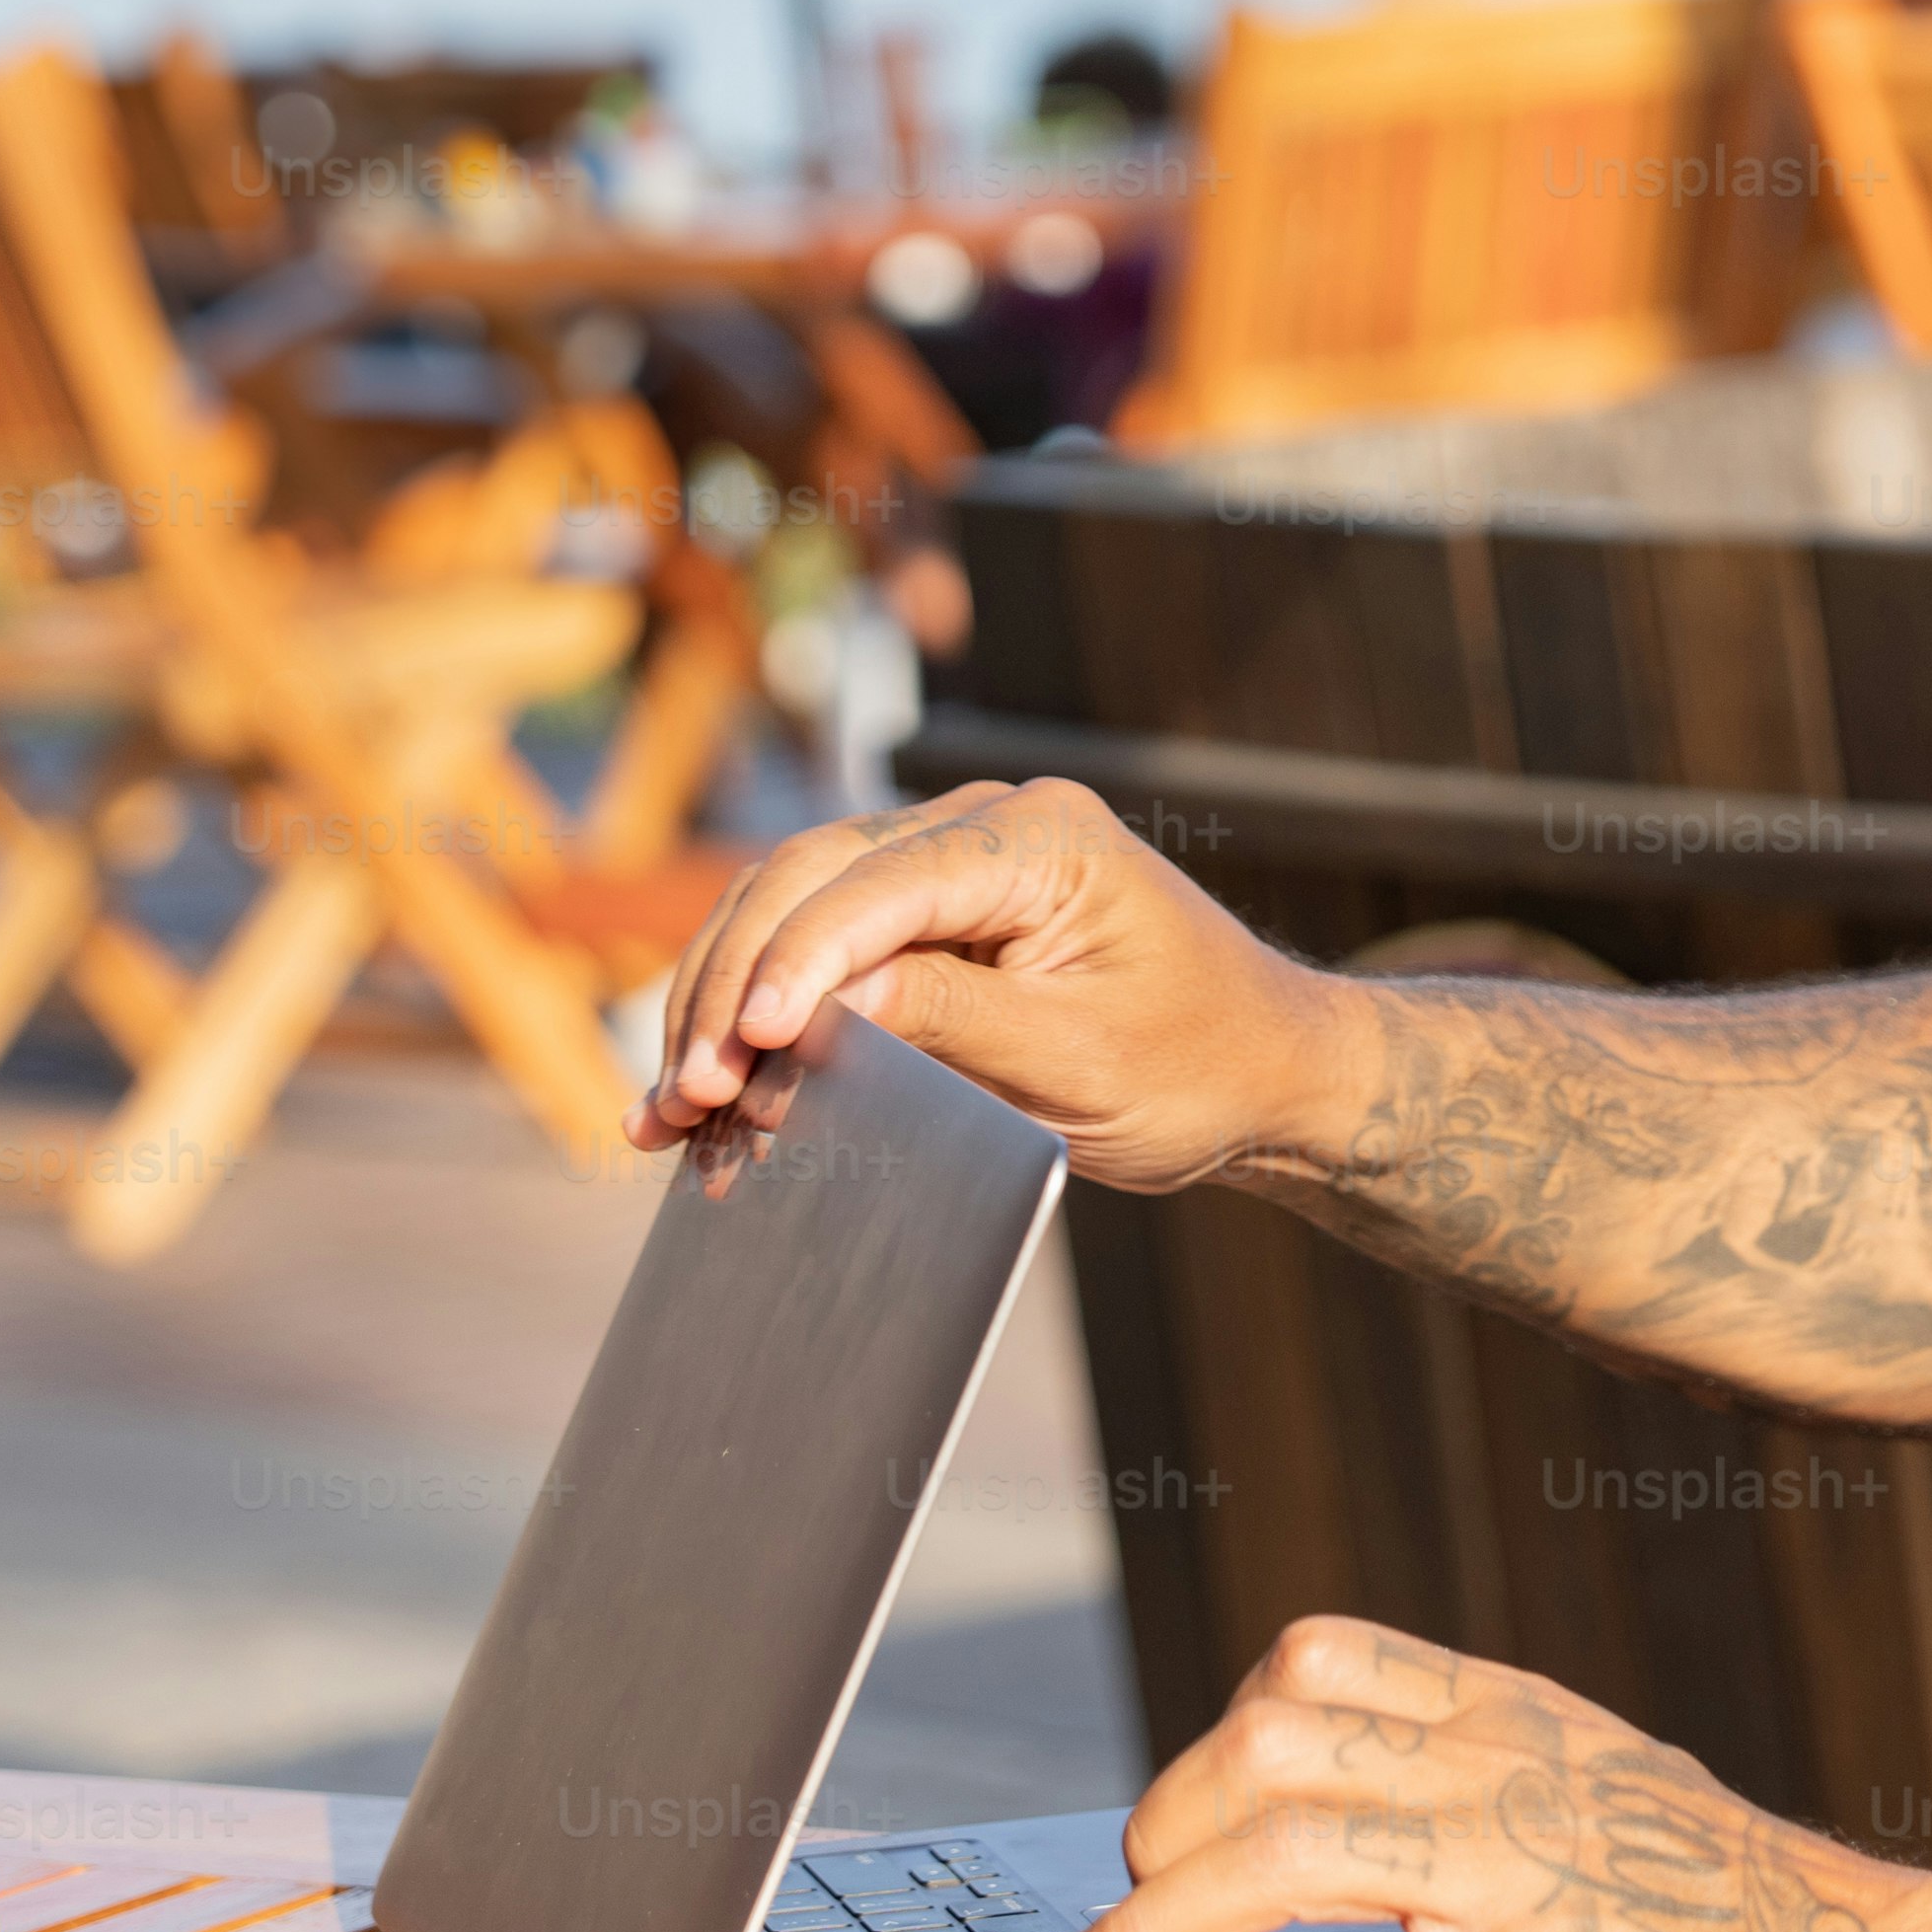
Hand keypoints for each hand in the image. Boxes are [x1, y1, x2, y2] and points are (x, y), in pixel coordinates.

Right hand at [627, 776, 1322, 1193]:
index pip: (879, 885)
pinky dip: (754, 1008)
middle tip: (684, 1096)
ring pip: (787, 906)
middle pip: (807, 880)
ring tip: (669, 1109)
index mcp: (1041, 836)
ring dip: (720, 1000)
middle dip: (733, 987)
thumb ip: (950, 1023)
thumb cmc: (1196, 1067)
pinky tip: (702, 1082)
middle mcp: (985, 821)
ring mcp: (948, 857)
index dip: (796, 964)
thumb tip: (820, 1001)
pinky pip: (815, 942)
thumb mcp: (1077, 1061)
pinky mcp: (926, 910)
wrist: (1262, 1073)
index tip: (745, 1047)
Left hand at [1044, 1618, 1931, 1931]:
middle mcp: (1515, 1775)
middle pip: (1273, 1740)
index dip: (1219, 1731)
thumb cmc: (1763, 1929)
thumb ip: (1513, 1796)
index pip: (1327, 1660)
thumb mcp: (1628, 1807)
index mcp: (1530, 1723)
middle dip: (1161, 1824)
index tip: (1178, 1817)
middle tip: (1117, 1910)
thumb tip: (1379, 1830)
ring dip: (1151, 1929)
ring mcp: (1528, 1876)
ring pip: (1285, 1854)